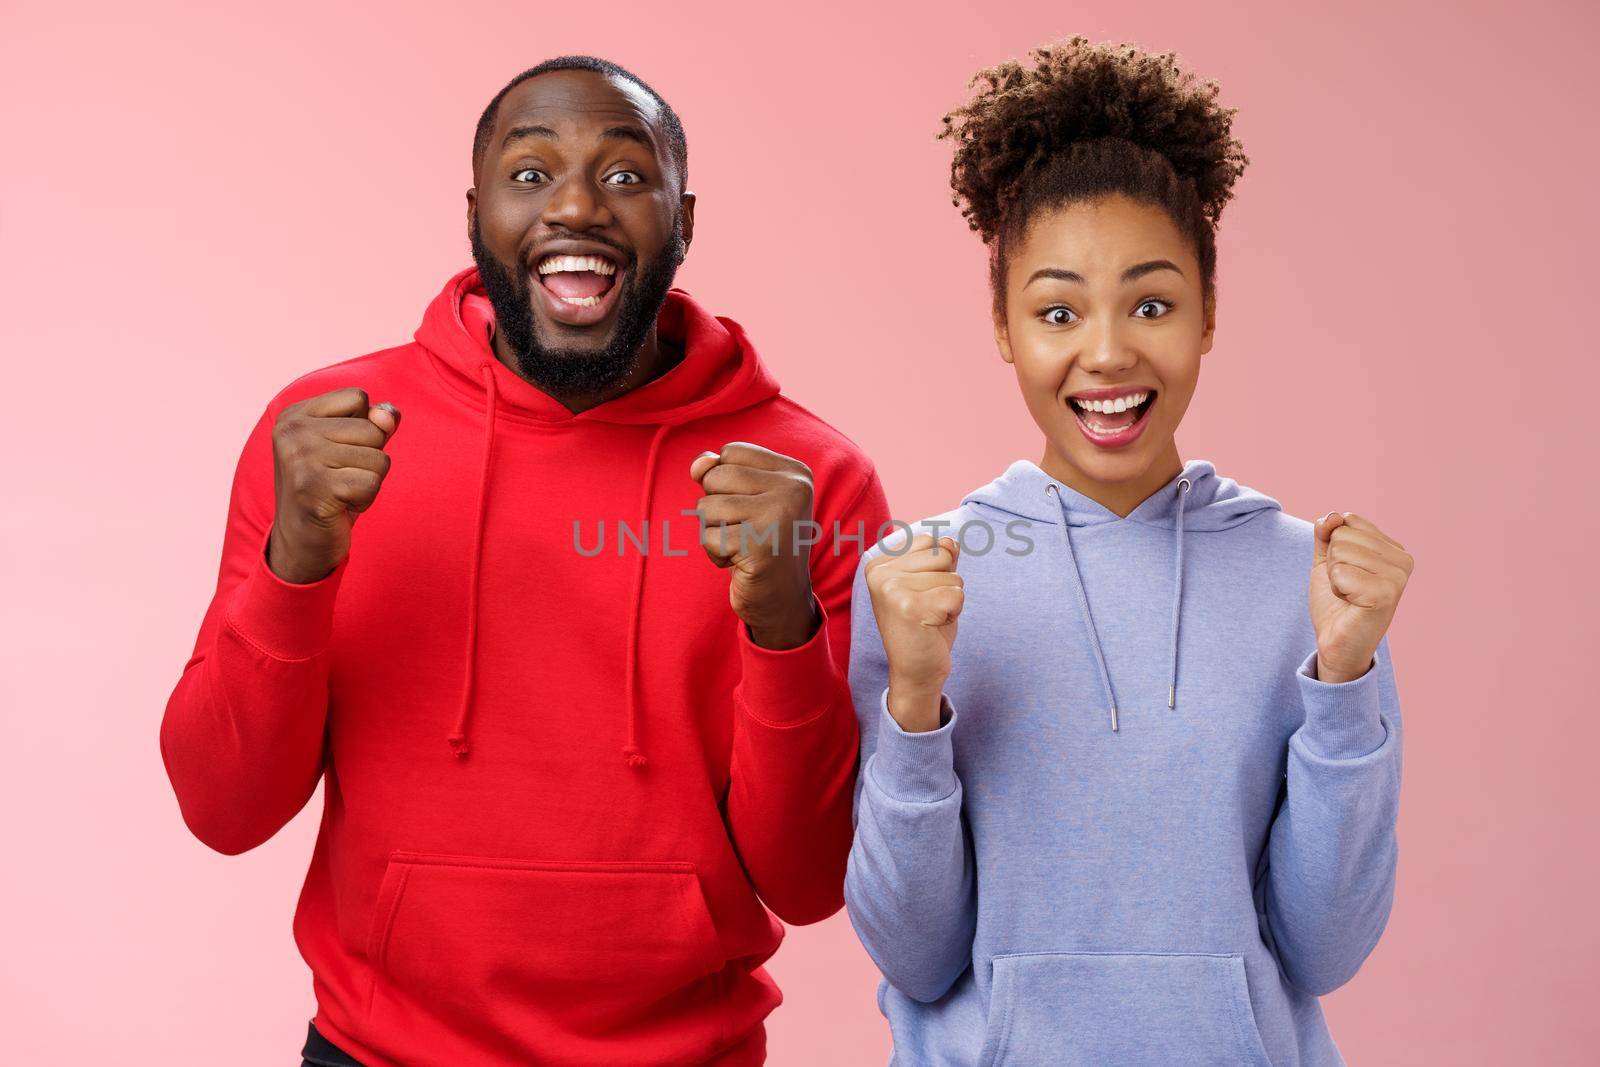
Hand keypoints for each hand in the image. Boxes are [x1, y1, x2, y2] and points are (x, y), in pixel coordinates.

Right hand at [267, 387, 400, 583]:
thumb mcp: (351, 447)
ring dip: (368, 481)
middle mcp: (292, 432)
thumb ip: (374, 423)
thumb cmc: (331, 488)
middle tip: (338, 478)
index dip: (363, 428)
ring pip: (378, 458)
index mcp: (295, 414)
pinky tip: (340, 506)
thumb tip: (390, 415)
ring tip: (339, 491)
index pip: (358, 397)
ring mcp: (301, 459)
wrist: (302, 541)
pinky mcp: (316, 488)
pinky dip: (366, 499)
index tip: (336, 452)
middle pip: (372, 429)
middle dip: (368, 459)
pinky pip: (373, 483)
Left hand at [690, 442, 817, 649]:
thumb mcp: (744, 499)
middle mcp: (794, 489)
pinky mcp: (760, 546)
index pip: (731, 452)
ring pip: (706, 507)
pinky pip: (708, 537)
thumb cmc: (759, 543)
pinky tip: (741, 563)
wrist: (783, 600)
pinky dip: (716, 554)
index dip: (725, 482)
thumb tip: (698, 465)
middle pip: (716, 476)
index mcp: (795, 472)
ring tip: (742, 546)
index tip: (752, 508)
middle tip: (746, 530)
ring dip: (714, 532)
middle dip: (716, 508)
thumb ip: (718, 471)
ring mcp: (779, 517)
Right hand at [866, 532, 962, 731]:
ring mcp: (891, 589)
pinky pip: (956, 595)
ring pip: (952, 576)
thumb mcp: (932, 584)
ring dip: (951, 600)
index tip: (920, 595)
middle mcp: (880, 573)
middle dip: (946, 583)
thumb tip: (951, 541)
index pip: (930, 541)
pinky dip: (954, 613)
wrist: (915, 671)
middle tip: (927, 608)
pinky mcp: (908, 607)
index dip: (938, 569)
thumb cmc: (924, 626)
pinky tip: (933, 626)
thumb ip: (940, 558)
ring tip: (929, 618)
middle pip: (942, 555)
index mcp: (879, 563)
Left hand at [1309, 512, 1412, 683]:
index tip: (1347, 573)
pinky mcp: (1386, 594)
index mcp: (1394, 548)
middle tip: (1346, 588)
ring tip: (1349, 596)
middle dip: (1333, 563)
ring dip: (1334, 577)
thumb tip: (1333, 516)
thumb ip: (1327, 534)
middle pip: (1342, 535)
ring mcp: (1398, 577)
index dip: (1334, 548)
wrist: (1337, 642)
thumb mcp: (1327, 560)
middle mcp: (1403, 559)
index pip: (1348, 521)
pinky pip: (1340, 573)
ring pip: (1340, 552)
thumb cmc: (1336, 602)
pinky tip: (1351, 604)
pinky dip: (1336, 589)